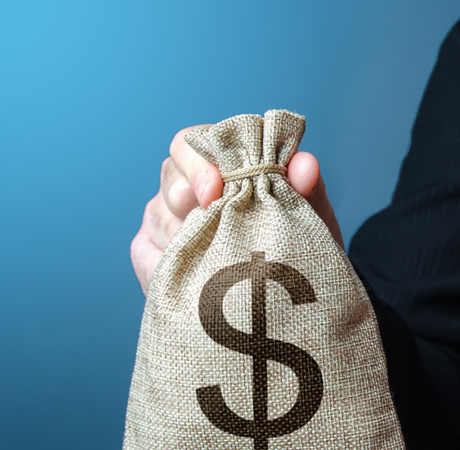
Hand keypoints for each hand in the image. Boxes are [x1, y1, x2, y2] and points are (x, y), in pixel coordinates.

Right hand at [130, 125, 342, 294]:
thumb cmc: (295, 244)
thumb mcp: (310, 213)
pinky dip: (178, 263)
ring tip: (222, 256)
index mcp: (217, 166)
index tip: (217, 187)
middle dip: (191, 194)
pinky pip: (151, 253)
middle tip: (214, 215)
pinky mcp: (149, 255)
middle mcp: (184, 188)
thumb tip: (306, 165)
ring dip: (192, 235)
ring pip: (160, 215)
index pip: (192, 144)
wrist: (289, 295)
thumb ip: (307, 183)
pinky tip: (202, 276)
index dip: (200, 162)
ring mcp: (163, 221)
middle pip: (170, 175)